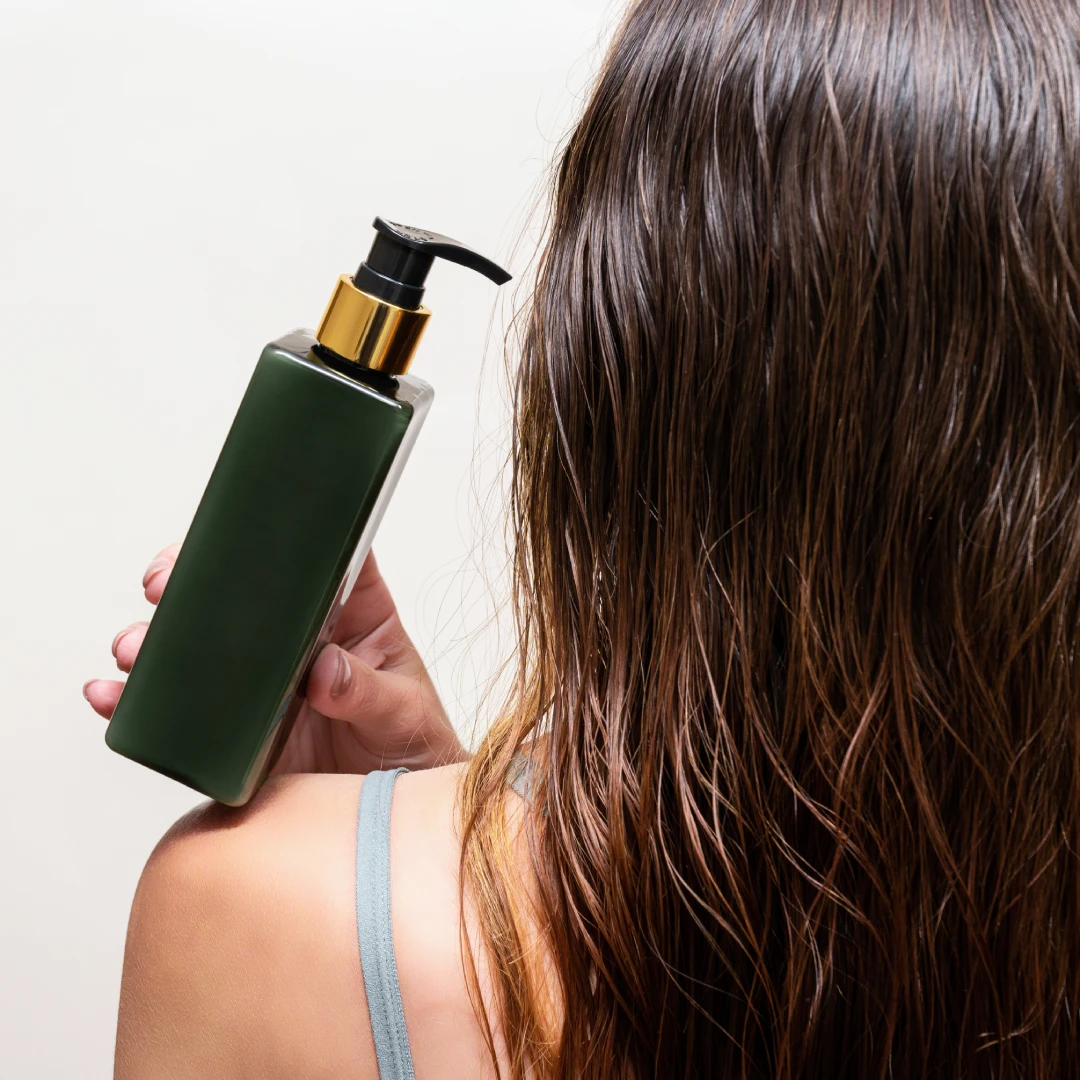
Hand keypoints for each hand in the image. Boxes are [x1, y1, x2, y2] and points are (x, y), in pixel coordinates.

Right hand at [84, 544, 466, 774]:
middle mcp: (300, 639)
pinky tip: (112, 698)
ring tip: (133, 649)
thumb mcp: (404, 713)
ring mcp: (263, 683)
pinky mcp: (235, 730)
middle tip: (162, 586)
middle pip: (239, 591)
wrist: (391, 819)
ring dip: (156, 640)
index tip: (232, 531)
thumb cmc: (413, 747)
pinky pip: (181, 710)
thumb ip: (369, 691)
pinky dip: (140, 703)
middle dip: (191, 581)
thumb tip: (325, 671)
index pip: (316, 556)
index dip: (275, 533)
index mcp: (353, 614)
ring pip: (200, 644)